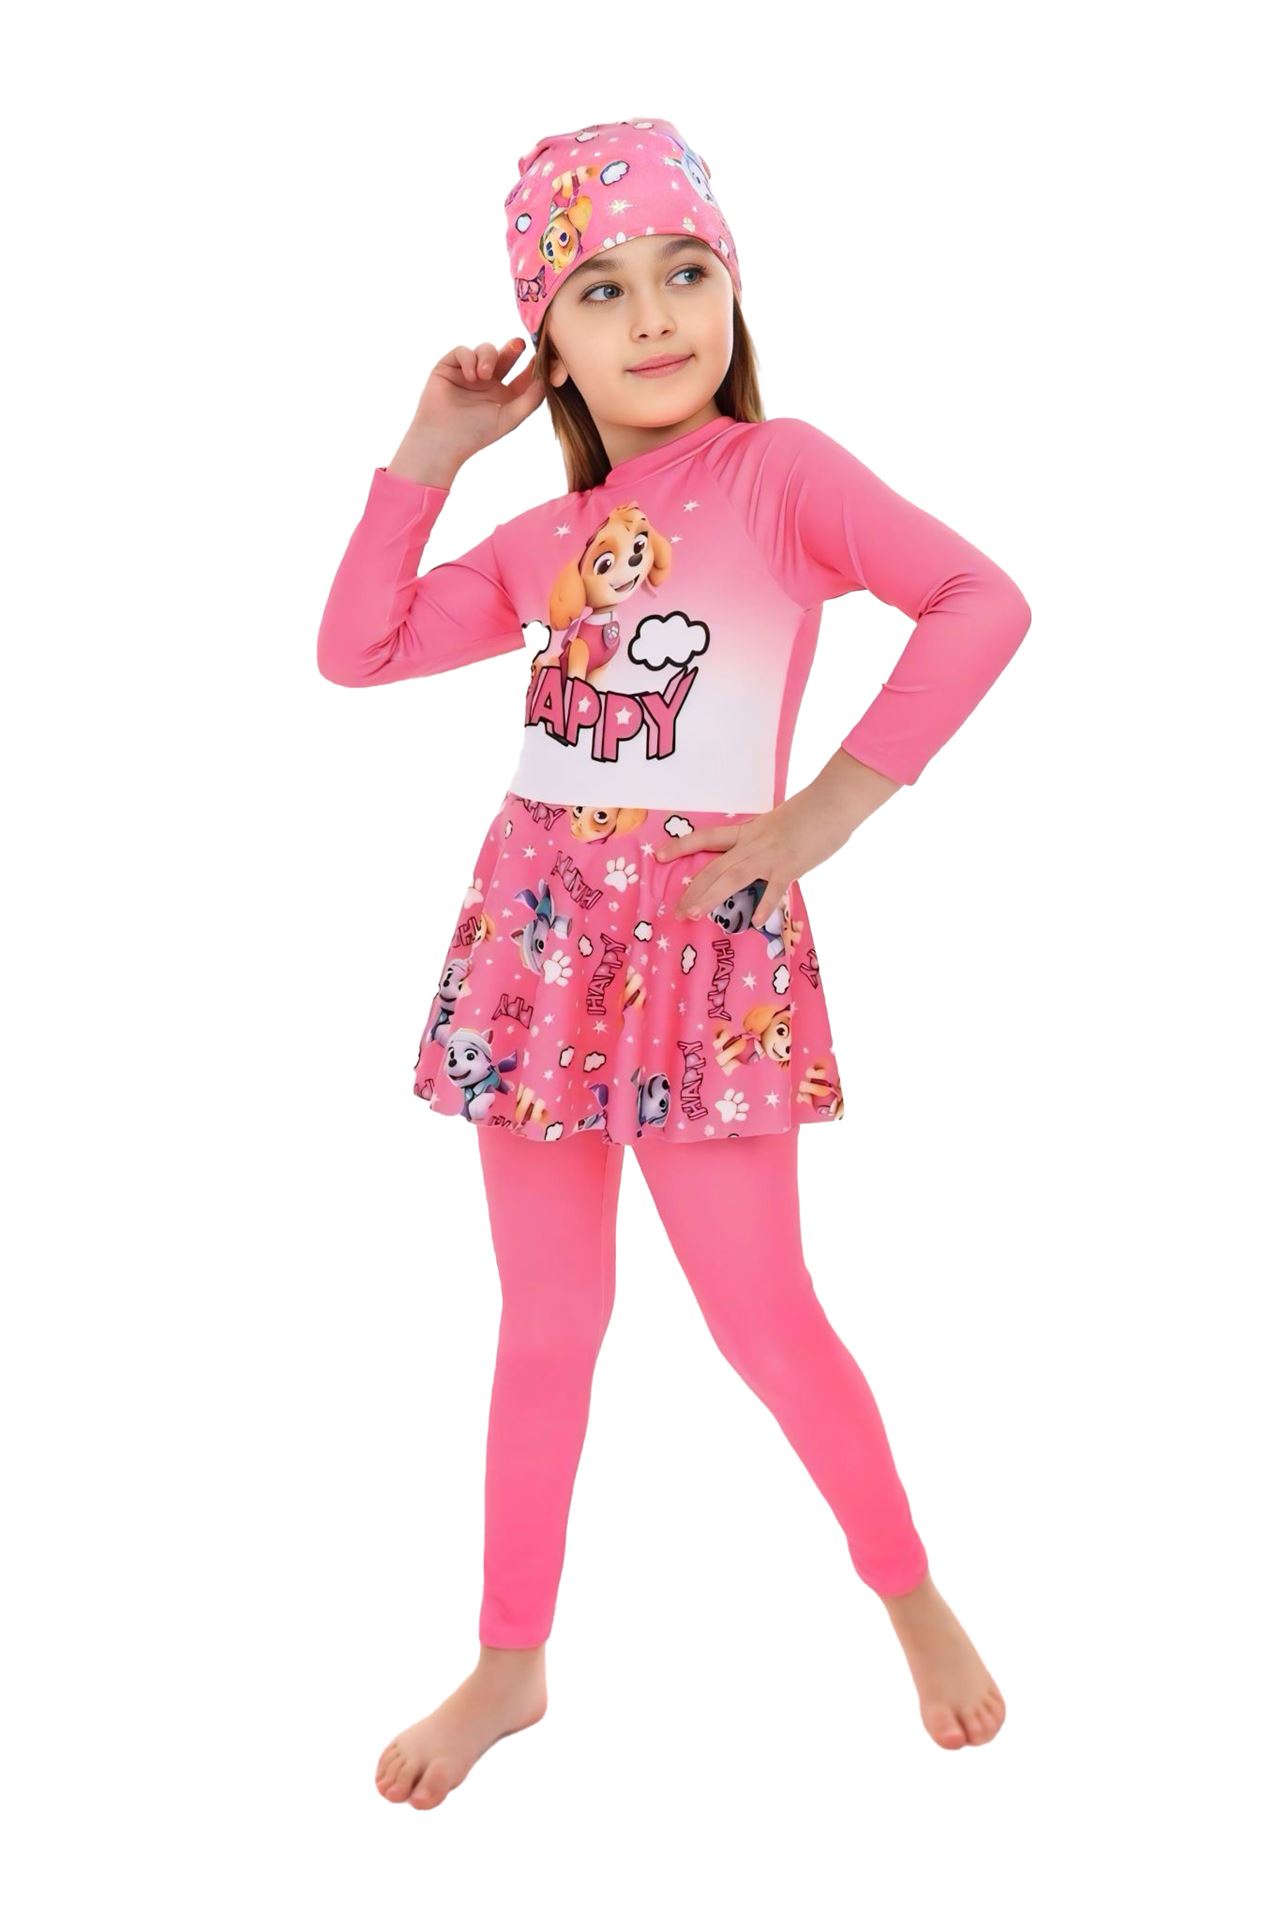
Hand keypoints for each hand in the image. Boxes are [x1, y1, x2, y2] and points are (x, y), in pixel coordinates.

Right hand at [388, 338, 545, 485]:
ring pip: (486, 350)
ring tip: (484, 375)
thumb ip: (531, 398)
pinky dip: (469, 359)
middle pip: (506, 356)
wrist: (442, 440)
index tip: (542, 356)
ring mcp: (469, 373)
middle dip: (513, 348)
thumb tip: (548, 377)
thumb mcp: (511, 417)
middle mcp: (489, 382)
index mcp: (505, 395)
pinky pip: (463, 351)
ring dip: (488, 357)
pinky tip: (471, 376)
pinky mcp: (449, 366)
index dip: (534, 364)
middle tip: (519, 344)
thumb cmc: (476, 433)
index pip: (524, 374)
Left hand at [655, 752, 899, 924]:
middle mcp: (752, 844)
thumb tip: (758, 856)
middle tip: (678, 912)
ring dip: (712, 897)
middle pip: (714, 867)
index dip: (682, 846)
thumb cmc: (809, 811)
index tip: (660, 856)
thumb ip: (765, 841)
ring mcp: (770, 856)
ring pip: (733, 877)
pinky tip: (753, 922)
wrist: (831, 802)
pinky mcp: (790, 866)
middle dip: (694, 890)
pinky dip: (764, 905)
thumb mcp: (777, 824)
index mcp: (748, 831)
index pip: (707, 838)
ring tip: (695, 915)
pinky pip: (774, 889)